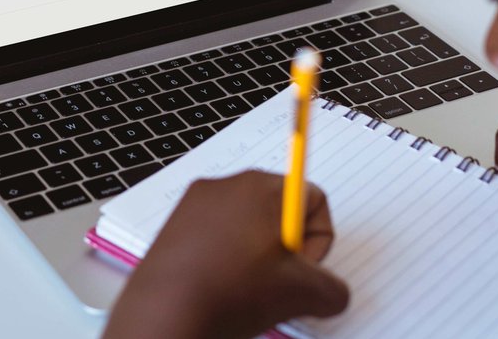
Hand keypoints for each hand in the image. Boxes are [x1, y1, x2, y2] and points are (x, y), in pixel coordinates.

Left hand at [102, 170, 349, 338]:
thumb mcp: (302, 294)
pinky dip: (226, 259)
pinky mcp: (174, 225)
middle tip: (276, 282)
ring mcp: (195, 203)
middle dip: (286, 248)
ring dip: (256, 256)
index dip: (316, 240)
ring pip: (247, 225)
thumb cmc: (233, 292)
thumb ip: (332, 288)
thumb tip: (330, 291)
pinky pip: (216, 235)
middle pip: (279, 210)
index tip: (299, 269)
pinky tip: (220, 288)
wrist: (165, 314)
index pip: (312, 198)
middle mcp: (226, 184)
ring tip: (246, 289)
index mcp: (260, 185)